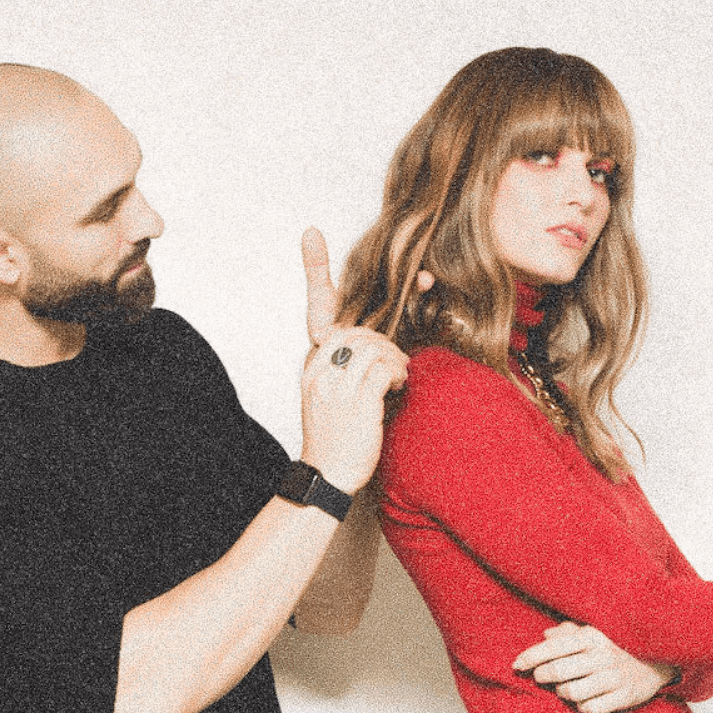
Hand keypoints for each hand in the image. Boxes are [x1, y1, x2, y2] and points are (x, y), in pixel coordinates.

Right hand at [297, 228, 407, 491]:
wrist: (326, 478)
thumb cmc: (338, 440)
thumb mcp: (334, 398)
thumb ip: (349, 369)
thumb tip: (378, 349)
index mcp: (313, 364)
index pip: (316, 308)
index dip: (316, 269)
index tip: (312, 234)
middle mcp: (318, 368)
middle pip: (359, 327)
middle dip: (387, 339)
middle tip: (400, 362)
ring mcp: (334, 383)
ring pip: (376, 344)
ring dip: (395, 360)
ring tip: (397, 382)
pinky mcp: (355, 398)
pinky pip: (385, 366)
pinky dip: (398, 374)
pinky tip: (396, 390)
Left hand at [512, 622, 677, 712]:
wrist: (659, 662)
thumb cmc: (617, 647)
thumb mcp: (595, 634)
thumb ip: (569, 632)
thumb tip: (546, 635)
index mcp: (592, 637)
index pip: (553, 647)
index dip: (530, 657)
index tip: (515, 665)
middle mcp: (602, 656)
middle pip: (557, 671)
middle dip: (542, 675)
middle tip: (540, 677)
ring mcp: (614, 678)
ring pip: (571, 692)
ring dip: (562, 692)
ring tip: (565, 688)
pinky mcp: (624, 697)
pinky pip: (590, 708)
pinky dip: (582, 706)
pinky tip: (584, 699)